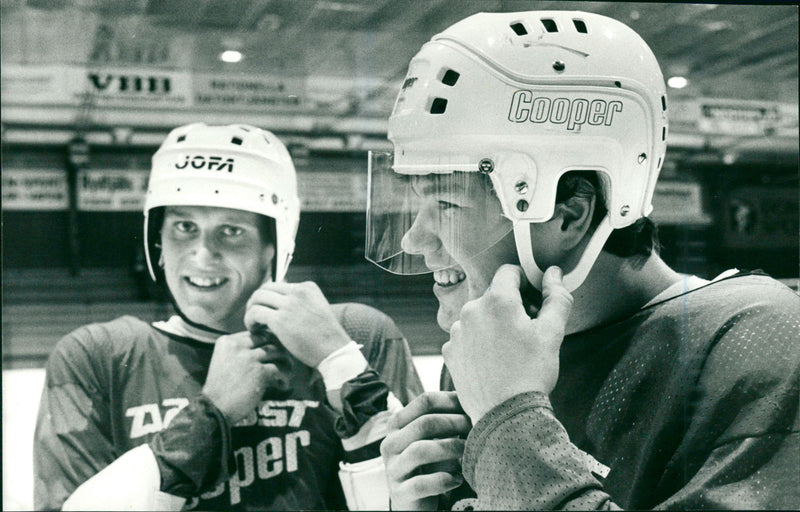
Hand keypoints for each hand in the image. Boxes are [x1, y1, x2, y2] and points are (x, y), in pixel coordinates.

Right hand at [202, 331, 284, 422]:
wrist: (215, 408)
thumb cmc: (221, 387)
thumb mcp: (224, 360)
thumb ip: (241, 350)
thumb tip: (268, 345)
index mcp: (227, 341)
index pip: (255, 334)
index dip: (268, 341)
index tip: (274, 352)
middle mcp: (237, 346)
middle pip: (268, 339)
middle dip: (280, 348)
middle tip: (285, 360)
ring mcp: (248, 358)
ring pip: (277, 352)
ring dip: (286, 362)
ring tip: (287, 373)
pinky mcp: (259, 372)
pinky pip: (280, 369)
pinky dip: (284, 377)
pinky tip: (283, 385)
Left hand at [244, 281, 350, 367]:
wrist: (334, 351)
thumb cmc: (325, 336)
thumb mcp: (317, 310)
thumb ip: (300, 303)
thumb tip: (276, 303)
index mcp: (308, 287)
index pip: (278, 285)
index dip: (268, 299)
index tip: (266, 311)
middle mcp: (298, 292)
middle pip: (265, 288)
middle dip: (256, 302)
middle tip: (255, 317)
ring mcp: (289, 304)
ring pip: (257, 298)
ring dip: (251, 310)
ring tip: (254, 325)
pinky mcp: (281, 319)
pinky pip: (255, 313)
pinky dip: (250, 321)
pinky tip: (255, 331)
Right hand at [381, 392, 470, 509]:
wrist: (414, 501)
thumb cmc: (429, 463)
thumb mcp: (432, 438)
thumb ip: (444, 419)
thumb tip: (473, 397)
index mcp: (397, 424)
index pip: (425, 401)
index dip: (452, 402)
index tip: (471, 408)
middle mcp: (390, 443)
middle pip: (424, 424)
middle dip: (455, 424)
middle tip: (475, 429)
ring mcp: (393, 469)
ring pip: (420, 451)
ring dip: (450, 450)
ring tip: (467, 454)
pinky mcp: (400, 493)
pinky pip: (421, 483)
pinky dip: (444, 480)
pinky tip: (458, 480)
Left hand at [442, 265, 572, 422]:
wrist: (506, 416)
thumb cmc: (531, 373)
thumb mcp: (553, 333)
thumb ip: (556, 297)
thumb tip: (554, 273)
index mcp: (496, 300)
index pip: (509, 273)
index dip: (525, 283)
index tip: (534, 302)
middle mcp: (470, 311)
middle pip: (493, 296)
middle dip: (510, 307)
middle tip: (527, 332)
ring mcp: (456, 332)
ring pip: (478, 317)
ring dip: (492, 325)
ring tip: (509, 351)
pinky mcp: (449, 352)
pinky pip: (466, 338)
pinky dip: (478, 344)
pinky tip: (493, 362)